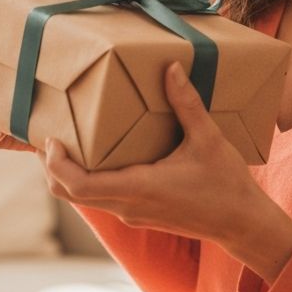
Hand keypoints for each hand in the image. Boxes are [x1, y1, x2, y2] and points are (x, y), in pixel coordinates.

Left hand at [40, 61, 270, 243]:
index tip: (51, 138)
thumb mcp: (208, 139)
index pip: (79, 186)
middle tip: (48, 132)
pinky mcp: (138, 212)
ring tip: (66, 137)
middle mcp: (128, 205)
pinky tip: (95, 152)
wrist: (242, 224)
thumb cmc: (226, 184)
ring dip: (67, 172)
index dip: (57, 164)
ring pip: (82, 197)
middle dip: (52, 166)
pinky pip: (99, 197)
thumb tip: (170, 67)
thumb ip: (186, 103)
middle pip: (70, 193)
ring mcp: (131, 212)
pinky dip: (85, 178)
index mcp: (138, 188)